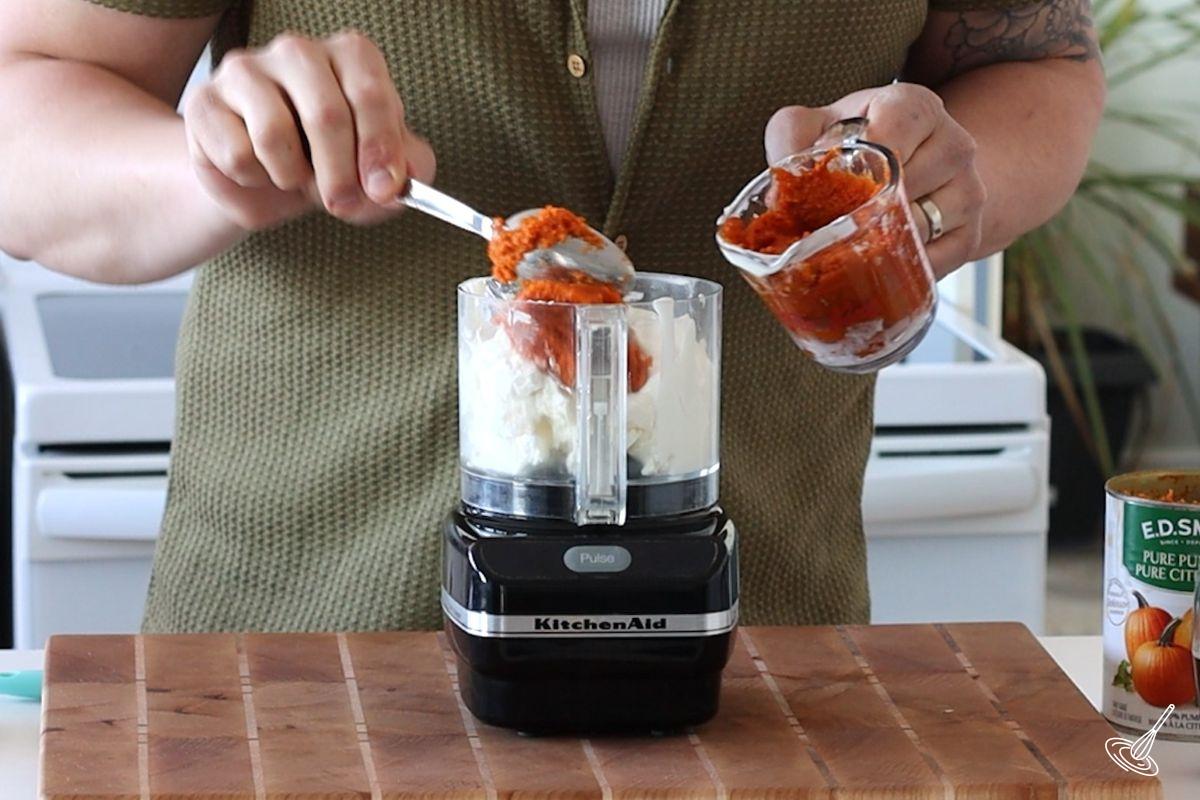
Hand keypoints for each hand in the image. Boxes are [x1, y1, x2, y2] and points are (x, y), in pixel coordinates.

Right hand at [182, 31, 435, 231]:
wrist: (265, 183)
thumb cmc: (330, 165)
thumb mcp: (378, 172)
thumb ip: (405, 172)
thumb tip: (398, 182)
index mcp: (350, 56)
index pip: (370, 93)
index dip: (380, 146)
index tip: (383, 189)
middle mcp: (298, 51)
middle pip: (326, 114)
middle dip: (340, 174)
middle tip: (341, 203)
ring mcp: (246, 69)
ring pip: (275, 135)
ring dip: (293, 177)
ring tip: (295, 177)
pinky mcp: (206, 100)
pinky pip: (237, 154)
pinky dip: (255, 179)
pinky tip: (258, 171)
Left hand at [765, 83, 985, 276]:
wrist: (913, 172)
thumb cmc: (856, 147)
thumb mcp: (818, 127)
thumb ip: (792, 138)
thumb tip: (780, 189)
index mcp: (915, 107)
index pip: (898, 125)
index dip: (862, 155)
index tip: (836, 178)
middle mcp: (953, 144)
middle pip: (908, 182)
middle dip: (862, 207)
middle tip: (828, 222)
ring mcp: (969, 191)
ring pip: (921, 226)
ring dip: (878, 240)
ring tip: (848, 242)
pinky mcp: (971, 235)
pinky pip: (935, 262)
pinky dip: (899, 270)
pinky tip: (873, 264)